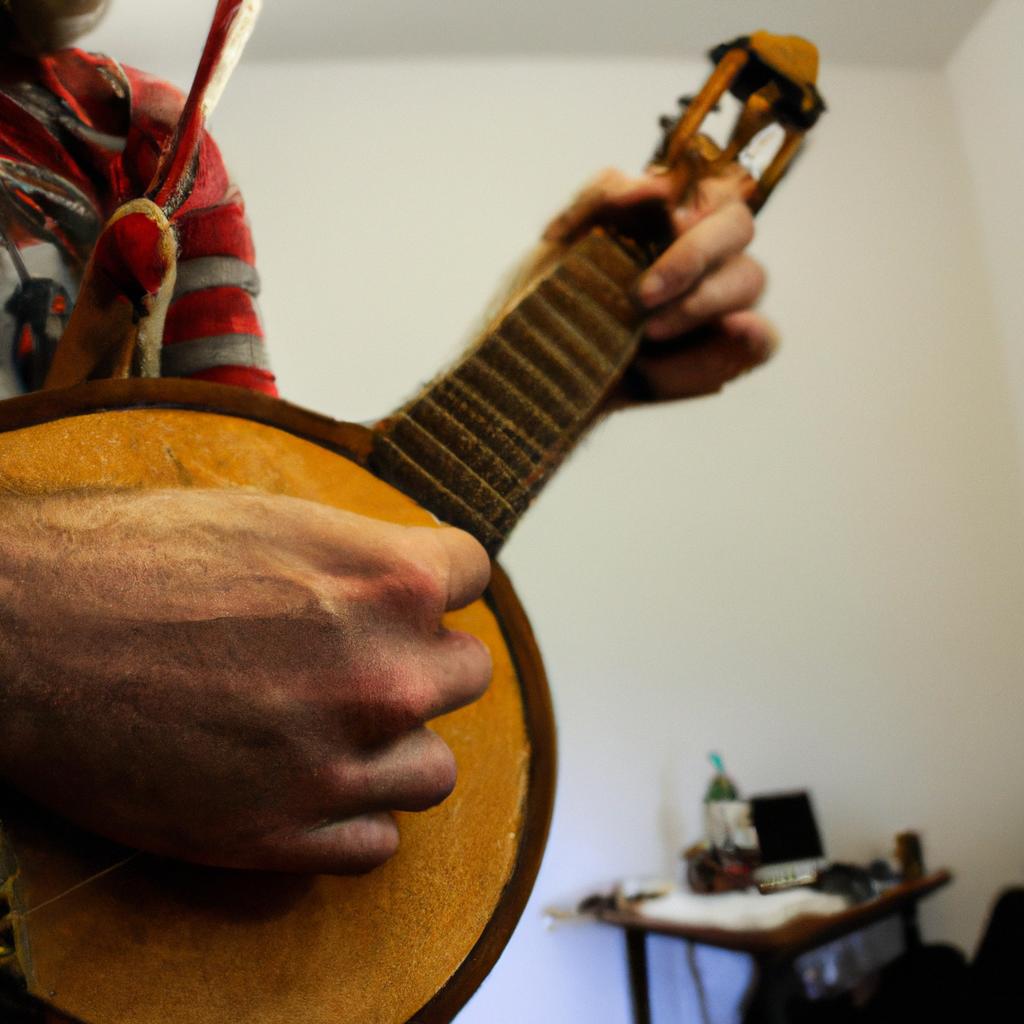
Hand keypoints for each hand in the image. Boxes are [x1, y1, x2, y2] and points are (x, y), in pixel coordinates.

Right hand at [0, 488, 491, 873]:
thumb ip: (356, 557)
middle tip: (358, 660)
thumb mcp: (269, 520)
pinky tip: (307, 784)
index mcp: (387, 578)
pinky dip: (351, 815)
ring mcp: (341, 761)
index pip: (473, 573)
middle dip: (419, 661)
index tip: (407, 594)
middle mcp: (384, 672)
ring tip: (335, 728)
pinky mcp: (287, 835)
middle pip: (465, 672)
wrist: (22, 634)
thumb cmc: (128, 558)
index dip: (437, 580)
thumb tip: (399, 578)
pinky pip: (376, 838)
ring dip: (396, 747)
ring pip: (434, 767)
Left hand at [544, 167, 775, 400]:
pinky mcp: (728, 351)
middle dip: (692, 257)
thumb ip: (598, 201)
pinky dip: (754, 334)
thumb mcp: (558, 246)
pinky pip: (763, 340)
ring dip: (699, 303)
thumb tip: (649, 182)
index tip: (668, 221)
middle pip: (737, 228)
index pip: (711, 186)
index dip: (700, 200)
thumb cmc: (554, 301)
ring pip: (748, 280)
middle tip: (642, 294)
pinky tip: (734, 329)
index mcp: (673, 215)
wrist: (545, 369)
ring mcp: (724, 301)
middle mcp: (708, 252)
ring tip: (646, 334)